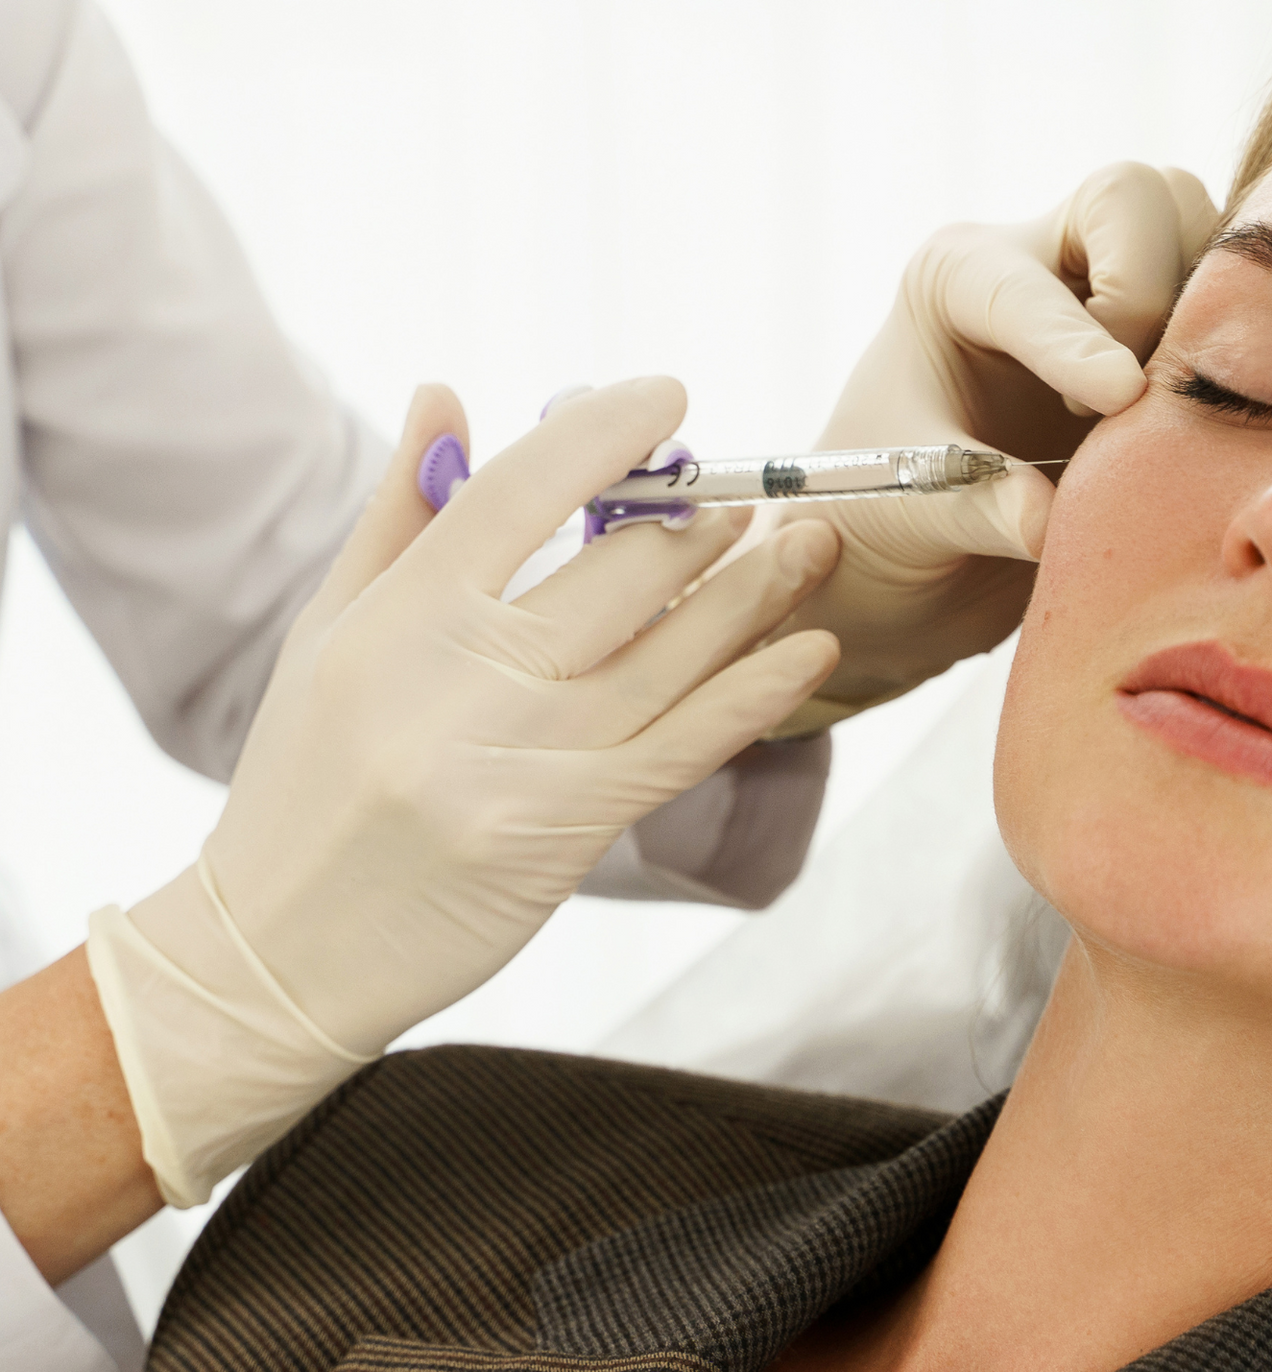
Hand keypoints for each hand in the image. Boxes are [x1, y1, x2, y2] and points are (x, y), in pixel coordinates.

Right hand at [87, 379, 840, 1203]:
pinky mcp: (565, 829)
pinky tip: (811, 650)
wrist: (282, 955)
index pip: (518, 490)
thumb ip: (400, 514)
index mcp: (397, 616)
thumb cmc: (303, 785)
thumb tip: (447, 392)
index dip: (605, 431)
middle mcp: (460, 678)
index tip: (667, 396)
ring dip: (755, 592)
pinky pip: (682, 744)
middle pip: (616, 570)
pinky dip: (755, 692)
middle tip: (747, 497)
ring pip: (669, 652)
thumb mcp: (328, 636)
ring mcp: (520, 757)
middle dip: (698, 521)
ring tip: (810, 545)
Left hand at [766, 163, 1218, 733]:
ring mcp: (1116, 286)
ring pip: (1205, 232)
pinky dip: (1247, 350)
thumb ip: (974, 508)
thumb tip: (1045, 521)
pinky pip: (1243, 303)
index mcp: (957, 275)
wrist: (913, 543)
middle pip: (1137, 198)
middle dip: (1150, 289)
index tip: (1118, 396)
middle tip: (1120, 401)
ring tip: (1160, 413)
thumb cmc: (884, 509)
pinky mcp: (1172, 333)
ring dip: (1210, 315)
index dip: (1077, 339)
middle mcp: (1042, 257)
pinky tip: (1210, 424)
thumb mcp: (905, 511)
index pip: (1030, 283)